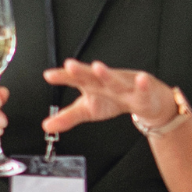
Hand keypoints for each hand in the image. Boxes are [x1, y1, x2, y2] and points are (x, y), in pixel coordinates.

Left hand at [42, 59, 174, 136]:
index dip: (62, 77)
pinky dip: (142, 85)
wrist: (144, 100)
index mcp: (92, 85)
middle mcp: (106, 82)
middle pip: (92, 76)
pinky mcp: (143, 94)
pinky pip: (143, 90)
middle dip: (81, 71)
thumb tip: (46, 125)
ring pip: (116, 80)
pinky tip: (141, 79)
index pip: (75, 79)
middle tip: (69, 66)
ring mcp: (125, 86)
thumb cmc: (114, 101)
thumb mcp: (88, 110)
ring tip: (98, 67)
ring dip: (108, 74)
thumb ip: (67, 117)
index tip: (49, 75)